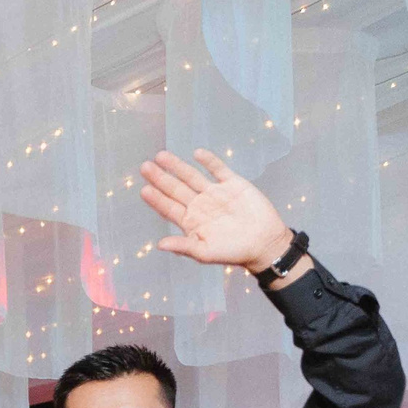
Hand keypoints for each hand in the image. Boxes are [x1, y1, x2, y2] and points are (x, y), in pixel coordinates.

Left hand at [139, 148, 294, 274]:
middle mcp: (199, 205)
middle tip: (144, 167)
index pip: (169, 208)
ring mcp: (215, 193)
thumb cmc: (233, 252)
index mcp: (191, 222)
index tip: (143, 189)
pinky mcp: (233, 184)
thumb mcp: (205, 253)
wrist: (264, 242)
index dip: (156, 199)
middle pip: (175, 189)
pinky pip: (218, 169)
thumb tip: (159, 245)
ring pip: (192, 176)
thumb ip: (183, 247)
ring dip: (177, 166)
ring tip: (161, 156)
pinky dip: (208, 161)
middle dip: (160, 178)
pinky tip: (196, 154)